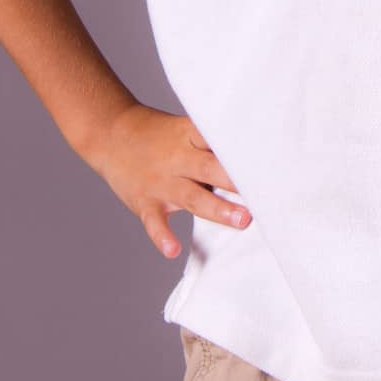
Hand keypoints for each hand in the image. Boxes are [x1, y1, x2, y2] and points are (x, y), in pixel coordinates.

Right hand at [88, 103, 250, 259]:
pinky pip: (154, 221)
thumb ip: (212, 148)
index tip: (270, 158)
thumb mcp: (185, 131)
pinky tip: (172, 249)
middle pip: (211, 168)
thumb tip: (256, 162)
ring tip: (243, 220)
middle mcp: (177, 157)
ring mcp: (161, 181)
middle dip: (238, 181)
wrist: (110, 134)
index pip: (219, 139)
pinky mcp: (145, 201)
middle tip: (266, 192)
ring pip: (192, 196)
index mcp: (190, 136)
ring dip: (218, 208)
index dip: (242, 149)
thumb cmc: (159, 136)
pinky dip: (162, 236)